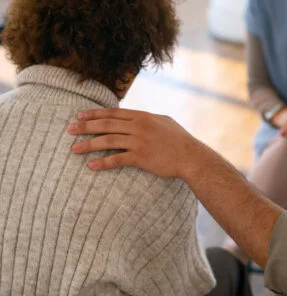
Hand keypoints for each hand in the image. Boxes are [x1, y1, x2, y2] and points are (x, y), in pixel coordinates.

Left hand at [67, 108, 205, 177]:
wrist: (191, 156)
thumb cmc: (179, 140)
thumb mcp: (164, 122)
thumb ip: (147, 119)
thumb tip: (136, 117)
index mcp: (142, 117)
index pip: (113, 113)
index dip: (95, 114)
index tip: (80, 115)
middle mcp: (138, 127)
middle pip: (107, 125)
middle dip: (86, 127)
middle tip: (70, 130)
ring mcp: (139, 142)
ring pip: (108, 141)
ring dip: (89, 144)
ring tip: (74, 148)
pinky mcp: (141, 158)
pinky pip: (118, 159)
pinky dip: (104, 163)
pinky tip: (92, 166)